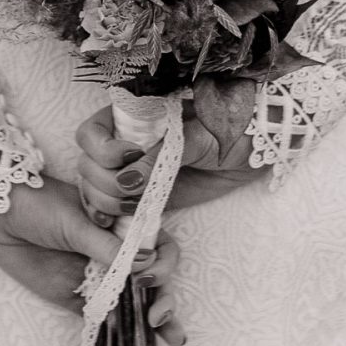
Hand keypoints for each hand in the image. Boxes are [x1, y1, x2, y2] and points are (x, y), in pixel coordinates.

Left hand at [0, 173, 188, 345]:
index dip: (163, 263)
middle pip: (152, 279)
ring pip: (134, 303)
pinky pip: (103, 319)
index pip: (158, 245)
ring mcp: (98, 277)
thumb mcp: (75, 221)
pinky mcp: (78, 297)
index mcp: (122, 226)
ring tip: (172, 338)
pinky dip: (118, 335)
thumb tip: (145, 261)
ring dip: (153, 322)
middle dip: (164, 297)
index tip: (148, 276)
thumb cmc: (39, 204)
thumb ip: (107, 245)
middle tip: (159, 317)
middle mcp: (116, 253)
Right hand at [75, 101, 270, 220]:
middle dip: (104, 184)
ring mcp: (135, 173)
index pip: (91, 134)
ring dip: (108, 206)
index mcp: (133, 117)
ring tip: (137, 208)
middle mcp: (126, 144)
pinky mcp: (148, 198)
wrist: (256, 147)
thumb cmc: (230, 125)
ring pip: (97, 193)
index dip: (100, 150)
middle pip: (88, 167)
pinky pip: (120, 214)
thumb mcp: (198, 134)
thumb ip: (161, 153)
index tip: (130, 158)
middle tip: (135, 194)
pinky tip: (129, 228)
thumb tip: (128, 179)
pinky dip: (118, 225)